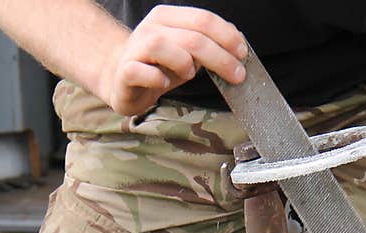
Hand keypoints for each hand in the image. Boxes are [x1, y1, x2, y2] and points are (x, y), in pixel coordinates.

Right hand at [99, 5, 246, 114]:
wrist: (123, 80)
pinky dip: (157, 79)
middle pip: (192, 37)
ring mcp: (136, 48)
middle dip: (220, 58)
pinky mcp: (125, 71)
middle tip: (236, 75)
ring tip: (188, 75)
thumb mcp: (187, 52)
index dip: (227, 36)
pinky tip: (164, 83)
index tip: (242, 54)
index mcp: (168, 17)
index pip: (203, 20)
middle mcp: (151, 27)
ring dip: (184, 63)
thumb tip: (237, 44)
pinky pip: (143, 72)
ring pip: (164, 46)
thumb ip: (207, 45)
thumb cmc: (159, 67)